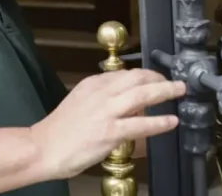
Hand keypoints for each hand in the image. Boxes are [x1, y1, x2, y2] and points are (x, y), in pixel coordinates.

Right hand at [30, 68, 185, 178]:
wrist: (42, 148)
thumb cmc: (60, 130)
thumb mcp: (80, 101)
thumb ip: (102, 97)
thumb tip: (125, 99)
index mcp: (93, 84)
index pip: (125, 73)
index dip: (145, 74)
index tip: (156, 77)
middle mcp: (100, 93)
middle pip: (137, 77)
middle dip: (159, 78)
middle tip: (174, 82)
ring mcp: (106, 112)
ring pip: (142, 94)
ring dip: (165, 91)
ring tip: (179, 91)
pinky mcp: (109, 132)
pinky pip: (140, 124)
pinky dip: (159, 122)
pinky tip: (171, 122)